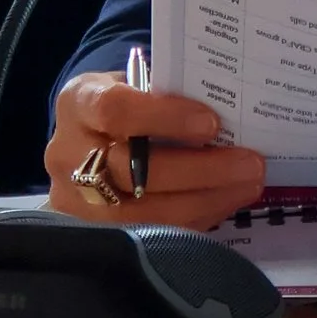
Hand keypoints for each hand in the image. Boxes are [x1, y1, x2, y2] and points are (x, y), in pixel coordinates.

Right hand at [46, 74, 266, 228]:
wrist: (86, 137)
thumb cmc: (124, 102)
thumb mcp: (134, 83)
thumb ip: (169, 91)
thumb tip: (231, 109)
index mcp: (78, 102)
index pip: (115, 110)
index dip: (165, 118)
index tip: (212, 124)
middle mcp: (66, 153)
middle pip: (133, 170)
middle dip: (199, 170)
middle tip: (250, 163)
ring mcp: (74, 200)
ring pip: (142, 212)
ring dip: (204, 200)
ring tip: (247, 185)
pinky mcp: (92, 233)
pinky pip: (148, 234)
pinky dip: (192, 220)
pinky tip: (224, 203)